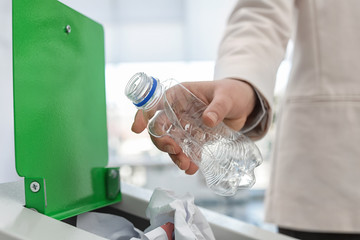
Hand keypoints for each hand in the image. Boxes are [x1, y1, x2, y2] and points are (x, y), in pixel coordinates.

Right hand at [131, 78, 255, 173]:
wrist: (244, 105)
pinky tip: (192, 167)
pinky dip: (188, 159)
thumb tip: (208, 121)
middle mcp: (178, 111)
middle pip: (160, 128)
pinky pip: (186, 150)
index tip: (138, 129)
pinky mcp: (195, 137)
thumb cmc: (233, 93)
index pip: (155, 104)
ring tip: (186, 165)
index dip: (143, 116)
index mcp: (179, 95)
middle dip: (162, 142)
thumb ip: (218, 107)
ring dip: (175, 155)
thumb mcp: (226, 96)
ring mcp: (185, 125)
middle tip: (174, 151)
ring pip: (172, 142)